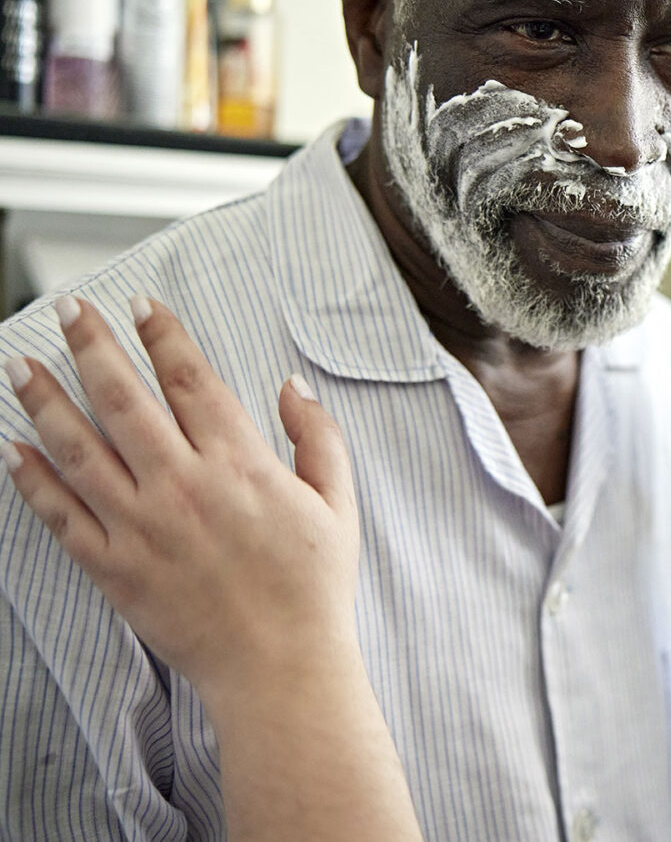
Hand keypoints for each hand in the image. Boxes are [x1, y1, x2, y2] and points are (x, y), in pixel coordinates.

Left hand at [2, 295, 359, 705]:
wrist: (280, 665)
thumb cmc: (312, 587)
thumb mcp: (337, 503)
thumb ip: (317, 438)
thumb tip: (292, 387)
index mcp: (240, 464)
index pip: (191, 380)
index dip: (163, 335)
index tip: (142, 306)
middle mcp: (183, 486)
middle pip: (124, 399)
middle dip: (92, 346)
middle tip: (70, 312)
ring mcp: (142, 527)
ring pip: (80, 448)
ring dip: (46, 401)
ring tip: (21, 366)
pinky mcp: (115, 568)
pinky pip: (61, 516)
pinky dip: (33, 480)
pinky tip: (15, 451)